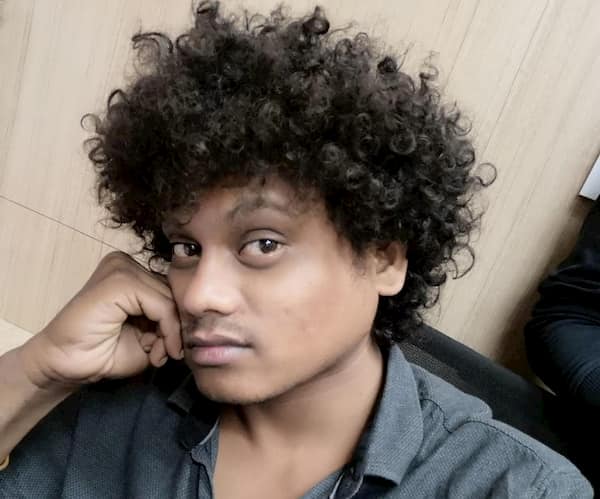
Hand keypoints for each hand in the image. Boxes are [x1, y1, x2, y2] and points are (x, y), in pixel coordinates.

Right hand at [20, 251, 181, 387]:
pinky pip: (161, 304)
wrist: (65, 366)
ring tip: (155, 355)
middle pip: (173, 293)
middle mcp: (125, 264)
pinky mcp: (118, 281)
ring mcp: (120, 268)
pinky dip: (166, 330)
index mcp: (132, 272)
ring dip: (170, 333)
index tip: (172, 349)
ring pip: (170, 299)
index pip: (172, 290)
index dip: (177, 321)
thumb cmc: (103, 352)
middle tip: (163, 355)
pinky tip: (154, 350)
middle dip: (173, 328)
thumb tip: (191, 321)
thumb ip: (168, 322)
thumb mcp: (147, 335)